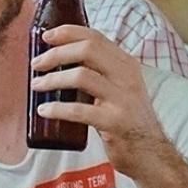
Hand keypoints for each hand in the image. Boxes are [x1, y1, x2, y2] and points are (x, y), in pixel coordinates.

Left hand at [30, 25, 166, 178]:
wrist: (151, 154)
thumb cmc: (126, 118)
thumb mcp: (117, 88)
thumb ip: (97, 72)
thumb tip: (58, 60)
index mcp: (125, 64)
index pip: (95, 37)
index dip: (68, 32)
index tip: (46, 36)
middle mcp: (127, 76)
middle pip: (87, 50)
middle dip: (56, 54)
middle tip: (36, 64)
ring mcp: (123, 99)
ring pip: (82, 75)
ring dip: (52, 79)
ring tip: (36, 86)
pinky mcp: (115, 122)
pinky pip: (80, 110)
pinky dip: (57, 109)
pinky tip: (44, 110)